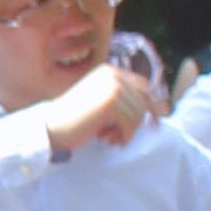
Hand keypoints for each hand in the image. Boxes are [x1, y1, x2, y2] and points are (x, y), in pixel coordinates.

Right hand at [42, 56, 163, 157]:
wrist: (50, 127)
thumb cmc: (74, 119)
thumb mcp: (101, 102)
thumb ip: (124, 100)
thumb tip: (160, 109)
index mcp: (110, 71)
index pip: (144, 86)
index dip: (152, 105)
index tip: (156, 123)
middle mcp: (113, 75)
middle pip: (144, 101)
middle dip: (135, 123)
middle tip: (116, 136)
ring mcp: (112, 87)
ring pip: (139, 114)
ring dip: (127, 131)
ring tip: (109, 138)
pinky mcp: (111, 103)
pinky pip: (131, 123)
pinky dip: (124, 136)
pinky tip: (108, 139)